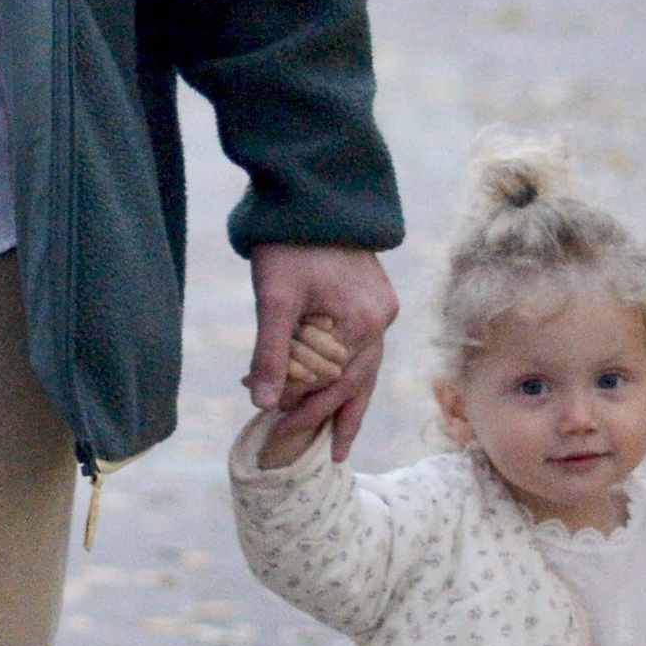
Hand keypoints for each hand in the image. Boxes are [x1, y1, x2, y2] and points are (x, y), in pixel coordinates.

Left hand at [249, 243, 398, 463]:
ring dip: (345, 405)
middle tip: (292, 440)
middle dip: (323, 413)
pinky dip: (348, 375)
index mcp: (361, 321)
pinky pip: (364, 351)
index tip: (270, 420)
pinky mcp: (376, 302)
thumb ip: (270, 353)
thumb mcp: (273, 298)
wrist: (312, 198)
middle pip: (353, 382)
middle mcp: (380, 320)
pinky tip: (339, 392)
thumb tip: (262, 405)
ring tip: (337, 446)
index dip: (299, 403)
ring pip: (365, 371)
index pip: (328, 379)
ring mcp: (382, 311)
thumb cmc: (288, 244)